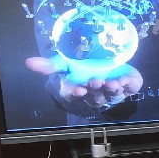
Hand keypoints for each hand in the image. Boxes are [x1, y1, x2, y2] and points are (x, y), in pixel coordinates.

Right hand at [26, 56, 142, 107]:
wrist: (108, 61)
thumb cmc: (83, 65)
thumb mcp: (65, 63)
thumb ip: (50, 65)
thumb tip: (28, 62)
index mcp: (78, 88)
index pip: (73, 95)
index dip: (75, 93)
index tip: (77, 89)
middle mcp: (96, 93)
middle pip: (95, 96)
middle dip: (95, 90)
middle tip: (96, 81)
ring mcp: (113, 91)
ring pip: (112, 95)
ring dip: (112, 89)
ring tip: (112, 83)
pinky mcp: (129, 86)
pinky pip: (130, 88)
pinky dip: (128, 84)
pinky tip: (125, 80)